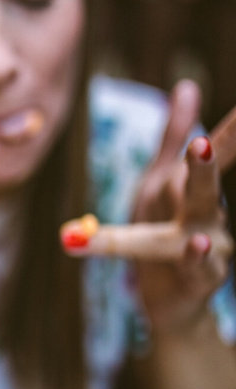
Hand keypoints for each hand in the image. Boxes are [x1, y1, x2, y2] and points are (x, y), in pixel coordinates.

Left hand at [62, 80, 234, 334]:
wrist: (171, 302)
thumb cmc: (164, 234)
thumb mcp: (160, 182)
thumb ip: (171, 137)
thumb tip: (186, 86)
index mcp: (195, 189)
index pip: (219, 151)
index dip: (234, 128)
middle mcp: (210, 215)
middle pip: (206, 183)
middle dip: (210, 159)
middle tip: (203, 139)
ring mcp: (210, 248)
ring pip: (203, 224)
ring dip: (200, 200)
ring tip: (201, 169)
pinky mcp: (200, 280)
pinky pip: (198, 268)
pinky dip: (197, 256)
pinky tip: (197, 242)